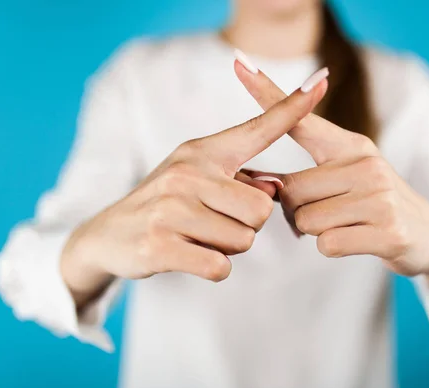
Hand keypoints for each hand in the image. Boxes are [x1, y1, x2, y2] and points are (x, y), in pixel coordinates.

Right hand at [60, 75, 327, 306]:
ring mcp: (171, 207)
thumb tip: (274, 189)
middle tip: (216, 222)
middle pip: (262, 209)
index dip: (292, 107)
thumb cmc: (167, 204)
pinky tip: (189, 256)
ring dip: (228, 248)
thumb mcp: (198, 179)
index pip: (258, 128)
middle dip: (248, 225)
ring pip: (243, 241)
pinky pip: (220, 266)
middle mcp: (188, 172)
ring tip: (196, 236)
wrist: (108, 234)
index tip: (320, 78)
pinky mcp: (161, 244)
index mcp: (203, 152)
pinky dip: (214, 268)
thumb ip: (241, 180)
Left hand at [235, 60, 428, 310]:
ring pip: (306, 221)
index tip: (240, 62)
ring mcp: (380, 196)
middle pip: (291, 191)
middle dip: (296, 211)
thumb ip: (310, 174)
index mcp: (352, 145)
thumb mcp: (352, 174)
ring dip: (314, 231)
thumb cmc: (377, 204)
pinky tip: (356, 239)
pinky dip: (332, 247)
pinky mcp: (388, 230)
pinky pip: (327, 243)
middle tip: (324, 212)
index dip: (268, 93)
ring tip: (343, 224)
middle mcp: (366, 163)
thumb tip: (261, 183)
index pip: (302, 119)